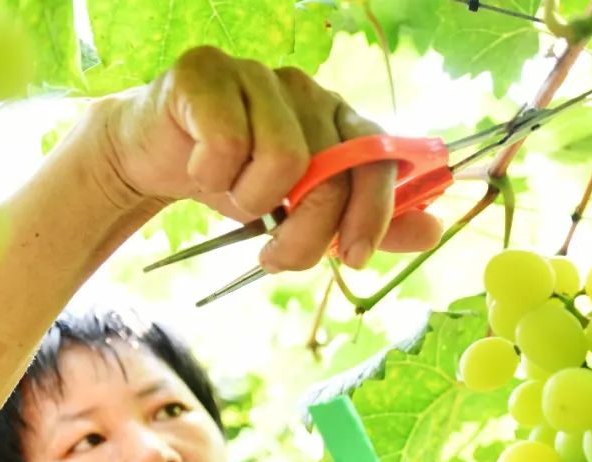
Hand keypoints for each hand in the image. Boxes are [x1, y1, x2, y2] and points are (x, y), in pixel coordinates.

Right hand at [101, 46, 442, 271]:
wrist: (158, 158)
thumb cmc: (238, 182)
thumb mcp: (303, 214)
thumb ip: (362, 222)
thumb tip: (433, 231)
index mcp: (340, 120)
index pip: (380, 161)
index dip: (374, 214)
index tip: (356, 258)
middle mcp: (307, 90)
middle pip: (332, 172)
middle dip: (306, 233)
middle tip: (276, 257)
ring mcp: (258, 74)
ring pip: (283, 158)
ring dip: (252, 200)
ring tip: (233, 196)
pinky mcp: (208, 72)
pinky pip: (228, 141)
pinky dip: (214, 174)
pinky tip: (201, 169)